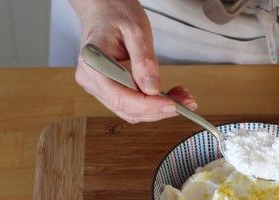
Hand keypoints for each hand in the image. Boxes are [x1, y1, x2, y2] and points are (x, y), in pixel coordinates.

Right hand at [71, 0, 195, 122]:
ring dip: (159, 110)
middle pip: (128, 109)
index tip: (173, 105)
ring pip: (132, 111)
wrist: (103, 8)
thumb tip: (152, 89)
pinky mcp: (110, 90)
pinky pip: (132, 105)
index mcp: (94, 64)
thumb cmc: (116, 13)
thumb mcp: (136, 30)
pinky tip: (170, 96)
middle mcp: (92, 81)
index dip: (149, 106)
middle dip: (159, 109)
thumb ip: (144, 60)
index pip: (121, 97)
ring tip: (182, 98)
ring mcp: (99, 87)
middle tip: (187, 102)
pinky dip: (153, 104)